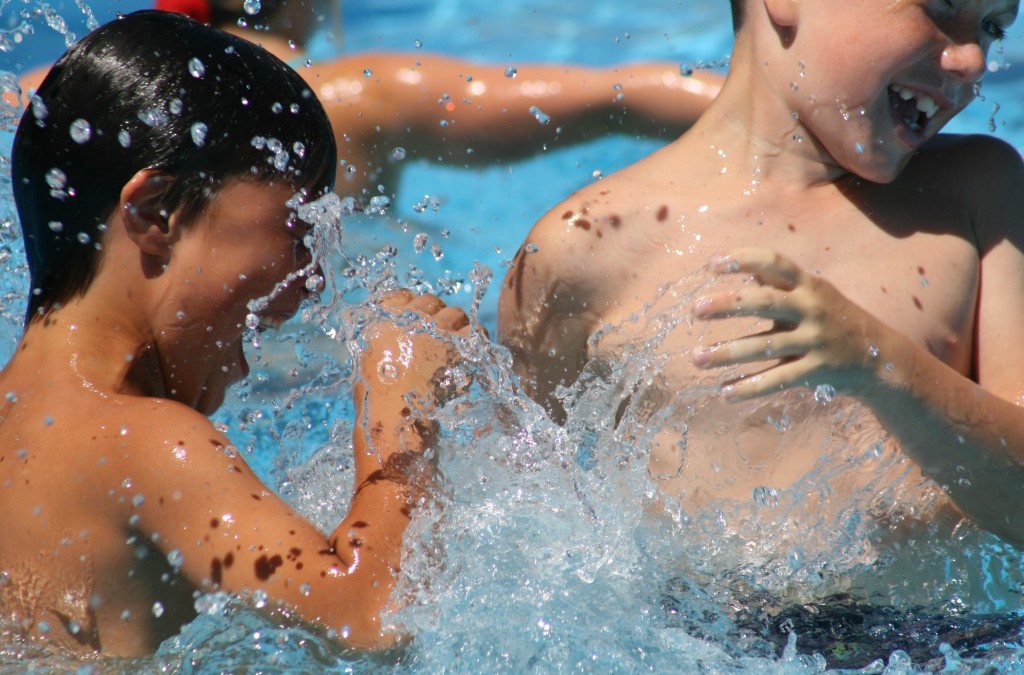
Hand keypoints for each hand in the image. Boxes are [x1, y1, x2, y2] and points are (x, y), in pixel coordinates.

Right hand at [353, 290, 469, 483]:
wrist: (395, 418)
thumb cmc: (375, 400)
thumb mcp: (366, 365)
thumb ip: (378, 346)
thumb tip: (387, 340)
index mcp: (383, 321)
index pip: (399, 296)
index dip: (410, 303)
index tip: (417, 314)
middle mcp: (410, 319)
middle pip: (430, 302)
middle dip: (436, 314)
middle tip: (441, 330)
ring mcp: (436, 330)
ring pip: (455, 314)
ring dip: (458, 325)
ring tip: (460, 340)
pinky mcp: (459, 346)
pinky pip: (474, 333)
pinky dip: (476, 340)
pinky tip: (475, 350)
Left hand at [690, 248, 887, 399]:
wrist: (879, 357)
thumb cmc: (833, 319)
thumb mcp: (812, 294)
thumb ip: (779, 283)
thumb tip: (746, 267)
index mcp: (808, 285)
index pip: (775, 263)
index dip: (744, 260)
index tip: (712, 264)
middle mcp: (812, 309)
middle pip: (765, 303)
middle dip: (728, 305)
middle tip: (696, 310)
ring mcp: (815, 341)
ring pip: (765, 347)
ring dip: (727, 353)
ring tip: (697, 358)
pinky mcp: (817, 371)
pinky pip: (777, 380)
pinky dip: (750, 387)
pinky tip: (725, 391)